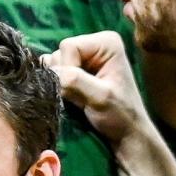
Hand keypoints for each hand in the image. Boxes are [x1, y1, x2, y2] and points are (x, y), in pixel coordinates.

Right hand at [42, 30, 148, 147]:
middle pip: (59, 54)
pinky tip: (71, 97)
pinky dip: (57, 86)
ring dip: (60, 83)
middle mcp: (94, 44)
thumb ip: (75, 81)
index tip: (83, 90)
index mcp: (106, 42)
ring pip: (54, 64)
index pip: (69, 46)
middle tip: (80, 96)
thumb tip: (50, 73)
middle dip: (64, 77)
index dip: (68, 68)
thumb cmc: (120, 115)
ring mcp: (84, 57)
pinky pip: (53, 72)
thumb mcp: (99, 97)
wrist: (125, 133)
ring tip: (78, 98)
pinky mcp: (76, 70)